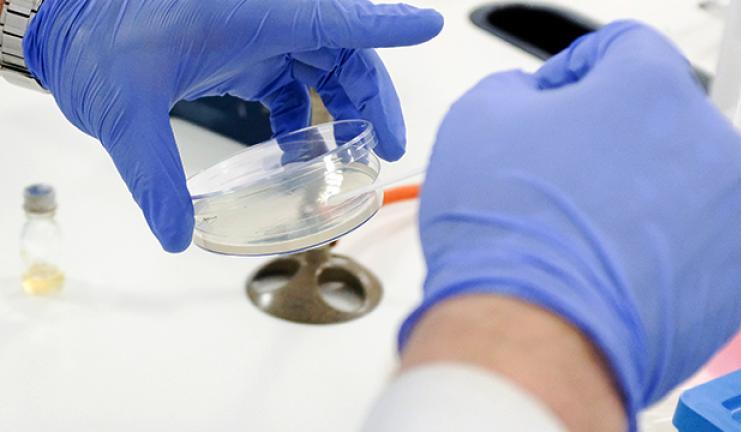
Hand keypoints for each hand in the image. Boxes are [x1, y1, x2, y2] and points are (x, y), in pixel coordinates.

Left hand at [24, 0, 442, 250]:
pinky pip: (288, 76)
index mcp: (251, 15)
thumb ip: (155, 175)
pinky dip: (300, 109)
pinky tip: (296, 142)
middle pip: (342, 49)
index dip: (387, 27)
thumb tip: (174, 234)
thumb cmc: (95, 42)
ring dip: (343, 102)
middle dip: (373, 93)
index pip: (335, 20)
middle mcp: (263, 18)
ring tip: (356, 148)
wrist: (69, 26)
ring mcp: (254, 32)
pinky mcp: (240, 48)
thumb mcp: (126, 110)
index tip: (430, 27)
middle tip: (390, 143)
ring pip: (321, 62)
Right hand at [403, 21, 740, 426]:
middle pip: (655, 119)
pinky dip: (646, 248)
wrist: (531, 336)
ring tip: (572, 229)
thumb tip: (530, 102)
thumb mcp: (476, 119)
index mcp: (651, 90)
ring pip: (674, 184)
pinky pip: (683, 245)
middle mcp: (707, 147)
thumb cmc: (508, 232)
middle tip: (553, 171)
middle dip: (604, 135)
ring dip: (628, 193)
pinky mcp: (723, 281)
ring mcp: (725, 218)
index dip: (574, 67)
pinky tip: (596, 266)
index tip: (550, 100)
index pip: (624, 45)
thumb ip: (512, 88)